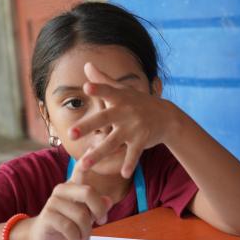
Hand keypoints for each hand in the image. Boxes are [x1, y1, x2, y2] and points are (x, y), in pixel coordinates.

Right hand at [28, 156, 112, 239]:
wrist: (43, 235)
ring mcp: (54, 201)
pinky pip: (69, 227)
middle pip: (88, 193)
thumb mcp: (85, 213)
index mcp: (73, 185)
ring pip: (81, 215)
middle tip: (102, 221)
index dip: (88, 157)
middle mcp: (63, 189)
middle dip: (99, 209)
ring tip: (86, 237)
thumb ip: (96, 206)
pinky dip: (77, 237)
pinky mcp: (48, 215)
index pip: (80, 168)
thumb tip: (108, 201)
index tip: (95, 145)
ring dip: (87, 230)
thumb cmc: (67, 222)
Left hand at [69, 62, 176, 177]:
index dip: (98, 89)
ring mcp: (134, 127)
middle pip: (104, 119)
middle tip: (71, 134)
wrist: (167, 117)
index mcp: (120, 98)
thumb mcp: (123, 89)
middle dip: (88, 127)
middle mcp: (125, 112)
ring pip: (113, 142)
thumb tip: (87, 65)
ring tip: (84, 164)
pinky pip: (133, 154)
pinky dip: (130, 163)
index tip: (86, 87)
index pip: (107, 92)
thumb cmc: (139, 102)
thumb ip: (103, 80)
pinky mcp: (142, 141)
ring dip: (98, 154)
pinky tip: (123, 173)